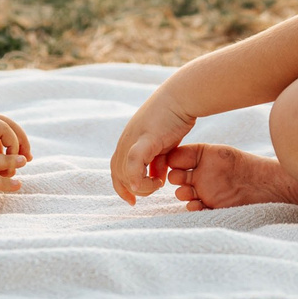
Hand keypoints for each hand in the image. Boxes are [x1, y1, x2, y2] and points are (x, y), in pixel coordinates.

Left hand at [109, 88, 197, 203]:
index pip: (116, 171)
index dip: (122, 188)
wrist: (180, 97)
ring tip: (159, 183)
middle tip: (154, 188)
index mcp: (127, 142)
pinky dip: (137, 176)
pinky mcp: (145, 138)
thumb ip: (157, 160)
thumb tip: (158, 177)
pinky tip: (152, 183)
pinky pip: (134, 162)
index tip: (133, 201)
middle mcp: (126, 142)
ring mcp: (133, 140)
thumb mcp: (162, 144)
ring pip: (126, 174)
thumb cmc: (174, 118)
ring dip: (143, 185)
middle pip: (120, 176)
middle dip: (135, 189)